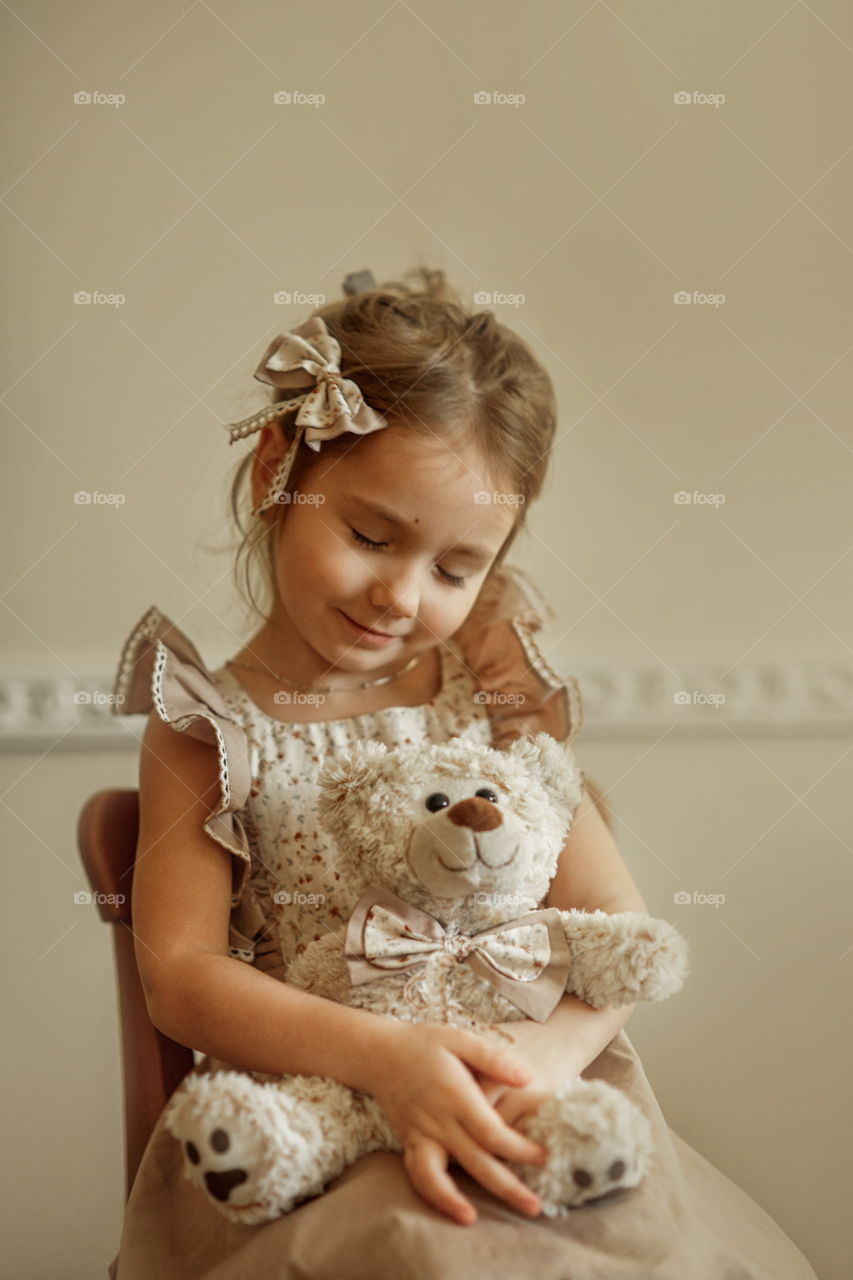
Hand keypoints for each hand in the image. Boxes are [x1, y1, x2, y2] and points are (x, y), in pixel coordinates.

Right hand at [364, 1021, 548, 1225]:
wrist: (379, 1053)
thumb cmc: (425, 1043)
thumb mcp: (460, 1039)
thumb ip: (493, 1058)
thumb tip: (527, 1078)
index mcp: (454, 1094)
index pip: (491, 1132)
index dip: (519, 1149)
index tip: (544, 1158)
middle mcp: (437, 1120)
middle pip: (474, 1161)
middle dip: (506, 1187)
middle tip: (535, 1208)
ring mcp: (420, 1135)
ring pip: (439, 1176)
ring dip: (457, 1202)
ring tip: (477, 1220)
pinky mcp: (409, 1143)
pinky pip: (418, 1176)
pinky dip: (434, 1196)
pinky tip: (454, 1212)